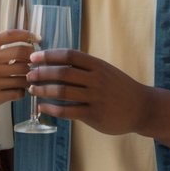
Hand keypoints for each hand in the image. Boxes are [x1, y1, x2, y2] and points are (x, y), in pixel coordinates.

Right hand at [0, 29, 36, 119]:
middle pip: (21, 55)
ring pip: (23, 76)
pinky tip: (17, 89)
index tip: (38, 38)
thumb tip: (31, 43)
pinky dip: (22, 91)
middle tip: (33, 63)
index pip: (9, 35)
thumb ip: (3, 46)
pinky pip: (18, 92)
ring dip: (28, 78)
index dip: (26, 34)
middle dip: (31, 59)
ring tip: (25, 78)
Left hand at [26, 49, 150, 135]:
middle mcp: (96, 79)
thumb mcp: (105, 70)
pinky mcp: (94, 115)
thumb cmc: (119, 87)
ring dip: (43, 90)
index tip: (34, 58)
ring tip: (32, 90)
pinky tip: (42, 107)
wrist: (141, 107)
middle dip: (42, 73)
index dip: (49, 55)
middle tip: (28, 75)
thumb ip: (85, 66)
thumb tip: (57, 60)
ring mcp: (95, 97)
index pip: (68, 55)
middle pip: (62, 73)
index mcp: (97, 65)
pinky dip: (52, 109)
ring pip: (62, 92)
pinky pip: (68, 111)